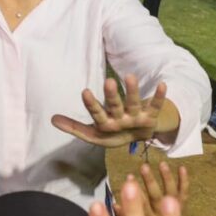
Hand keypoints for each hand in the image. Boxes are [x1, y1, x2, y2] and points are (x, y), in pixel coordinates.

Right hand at [51, 74, 167, 147]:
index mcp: (106, 126)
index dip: (92, 105)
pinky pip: (156, 106)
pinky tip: (164, 84)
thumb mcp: (92, 133)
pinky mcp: (150, 116)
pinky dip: (160, 97)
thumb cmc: (111, 133)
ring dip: (134, 91)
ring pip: (135, 104)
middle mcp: (121, 122)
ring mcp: (136, 119)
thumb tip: (52, 119)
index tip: (85, 92)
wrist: (137, 140)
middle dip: (113, 96)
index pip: (97, 115)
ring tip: (130, 76)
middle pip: (116, 108)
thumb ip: (73, 126)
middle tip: (110, 81)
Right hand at [114, 163, 188, 215]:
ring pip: (172, 193)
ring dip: (166, 178)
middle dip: (149, 182)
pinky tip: (183, 168)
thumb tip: (114, 205)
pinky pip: (184, 194)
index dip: (135, 194)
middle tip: (143, 168)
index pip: (141, 209)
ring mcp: (174, 214)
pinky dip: (184, 181)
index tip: (128, 180)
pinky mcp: (183, 210)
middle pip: (156, 197)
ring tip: (161, 164)